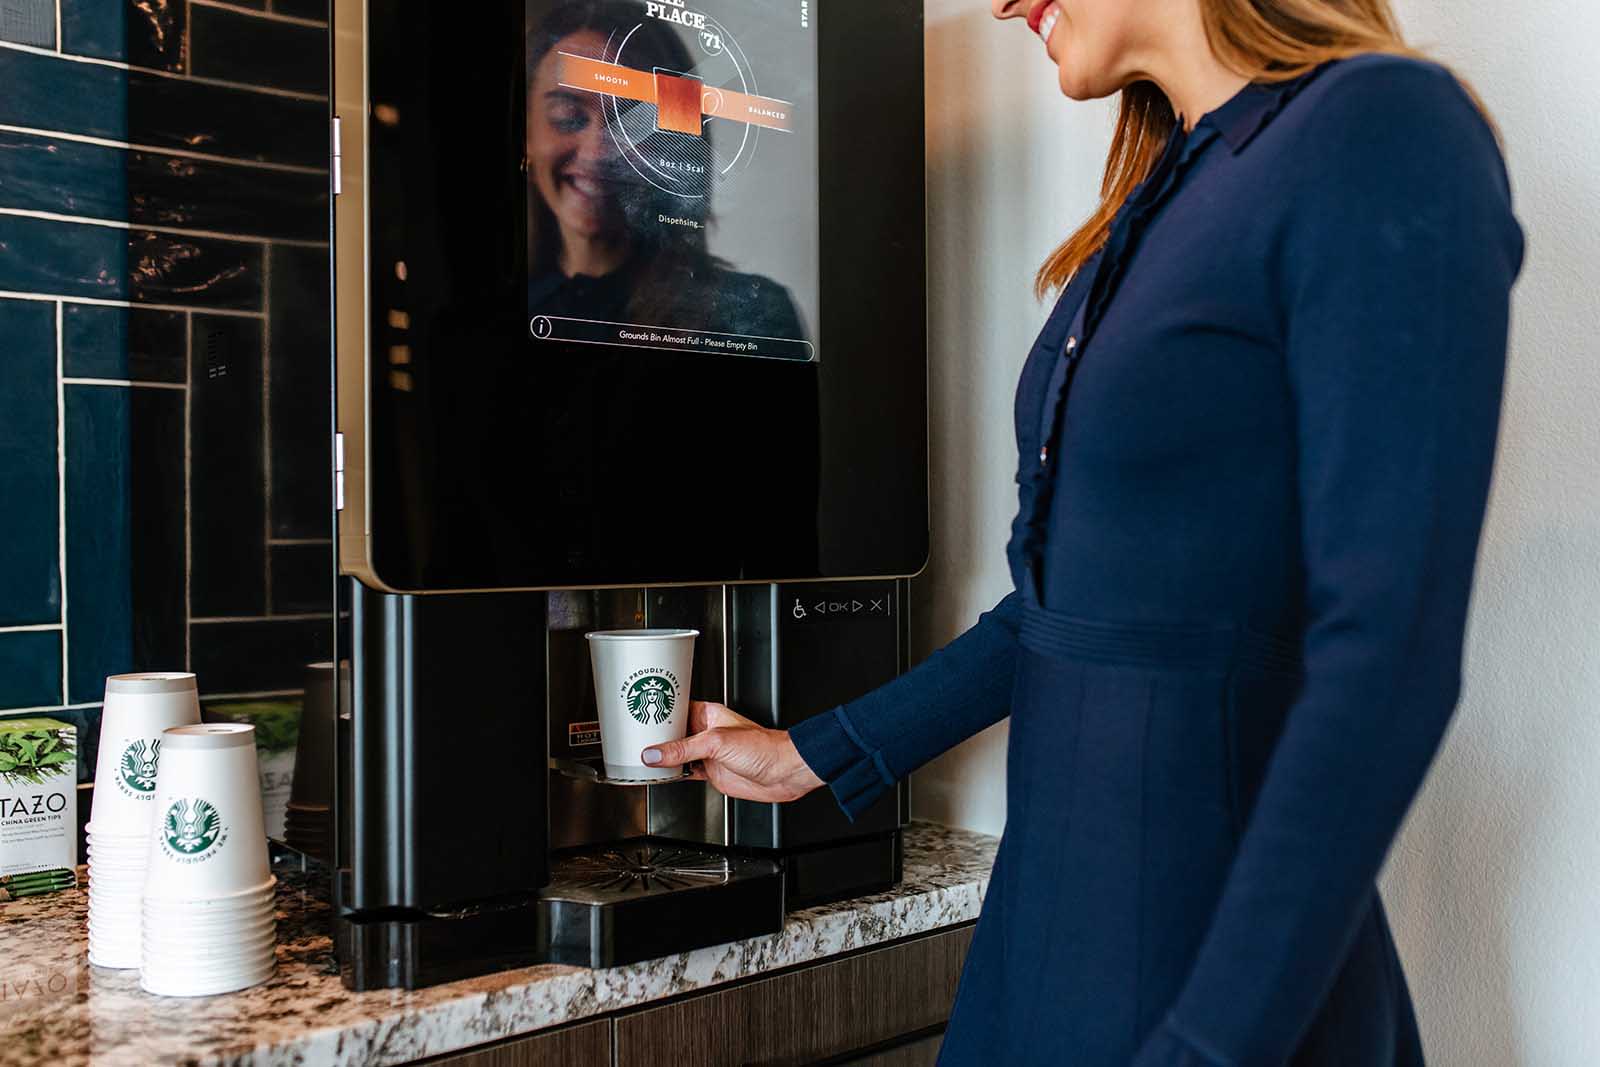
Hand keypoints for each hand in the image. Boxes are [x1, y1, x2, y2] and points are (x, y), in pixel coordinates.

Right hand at [642, 701, 823, 802]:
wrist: (783, 773)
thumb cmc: (763, 748)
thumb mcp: (717, 743)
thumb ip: (683, 748)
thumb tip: (654, 753)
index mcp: (708, 714)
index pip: (675, 710)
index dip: (657, 713)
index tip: (637, 717)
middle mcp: (706, 732)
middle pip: (672, 734)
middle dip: (654, 738)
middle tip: (632, 741)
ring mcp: (707, 753)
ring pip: (676, 754)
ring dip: (661, 758)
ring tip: (639, 758)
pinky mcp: (710, 771)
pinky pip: (684, 771)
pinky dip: (670, 774)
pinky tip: (659, 774)